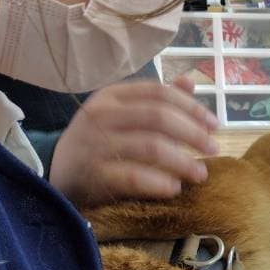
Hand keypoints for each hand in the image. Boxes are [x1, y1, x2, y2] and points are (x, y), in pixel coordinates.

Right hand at [49, 76, 217, 207]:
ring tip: (200, 174)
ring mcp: (95, 144)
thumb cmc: (97, 143)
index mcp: (111, 96)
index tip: (215, 125)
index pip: (159, 93)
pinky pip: (133, 177)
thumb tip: (190, 81)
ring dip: (182, 161)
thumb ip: (155, 101)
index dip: (192, 107)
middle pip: (159, 117)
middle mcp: (101, 115)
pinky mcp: (93, 174)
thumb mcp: (121, 115)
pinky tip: (174, 188)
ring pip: (150, 147)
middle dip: (193, 133)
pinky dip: (158, 183)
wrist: (54, 173)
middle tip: (214, 150)